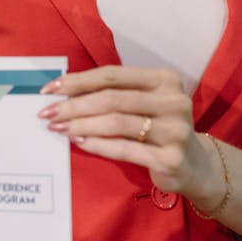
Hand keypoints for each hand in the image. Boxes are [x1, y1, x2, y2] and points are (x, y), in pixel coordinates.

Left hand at [38, 65, 211, 197]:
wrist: (194, 164)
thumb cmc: (160, 128)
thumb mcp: (145, 103)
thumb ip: (115, 94)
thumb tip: (65, 91)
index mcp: (166, 79)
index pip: (113, 75)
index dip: (78, 80)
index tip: (50, 88)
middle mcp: (174, 101)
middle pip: (111, 98)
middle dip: (73, 105)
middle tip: (47, 112)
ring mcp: (175, 130)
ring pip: (115, 123)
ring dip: (80, 125)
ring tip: (58, 128)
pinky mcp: (170, 158)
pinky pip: (124, 149)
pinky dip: (97, 145)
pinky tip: (79, 142)